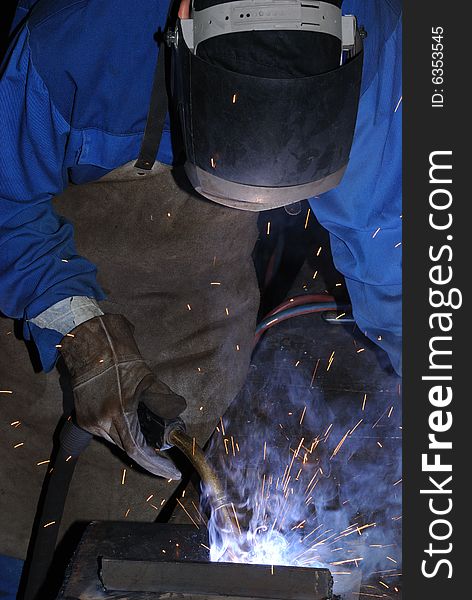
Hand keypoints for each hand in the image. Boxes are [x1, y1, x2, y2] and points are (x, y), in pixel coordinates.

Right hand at [59, 314, 186, 478]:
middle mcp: (101, 421)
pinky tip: (130, 426)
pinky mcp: (83, 420)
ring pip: (116, 442)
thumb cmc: (121, 360)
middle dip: (147, 457)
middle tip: (165, 462)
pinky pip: (105, 434)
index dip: (155, 464)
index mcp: (119, 411)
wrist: (92, 348)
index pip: (138, 450)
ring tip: (150, 442)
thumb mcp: (149, 379)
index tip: (170, 472)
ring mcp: (90, 422)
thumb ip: (165, 401)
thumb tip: (178, 416)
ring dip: (133, 443)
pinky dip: (120, 433)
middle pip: (127, 449)